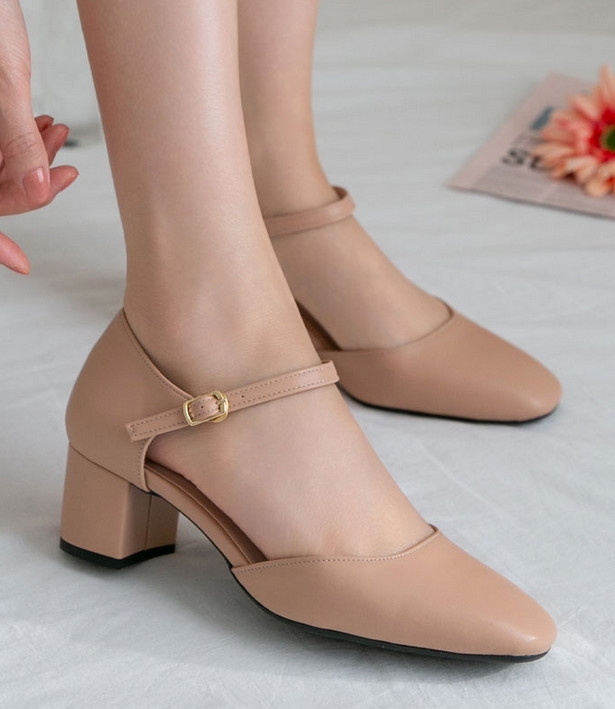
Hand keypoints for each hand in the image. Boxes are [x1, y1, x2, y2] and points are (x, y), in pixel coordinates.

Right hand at [0, 0, 78, 273]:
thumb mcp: (2, 84)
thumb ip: (17, 141)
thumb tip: (37, 191)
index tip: (22, 263)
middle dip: (32, 186)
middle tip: (65, 173)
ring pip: (1, 167)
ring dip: (35, 160)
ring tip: (57, 134)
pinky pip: (2, 144)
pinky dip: (27, 141)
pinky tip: (46, 125)